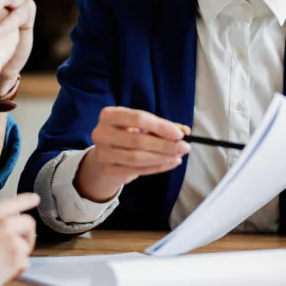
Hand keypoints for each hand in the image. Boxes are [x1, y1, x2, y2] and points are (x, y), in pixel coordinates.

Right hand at [0, 193, 39, 281]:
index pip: (16, 202)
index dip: (27, 200)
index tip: (34, 199)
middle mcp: (6, 224)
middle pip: (29, 223)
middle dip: (26, 233)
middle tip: (19, 243)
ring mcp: (14, 241)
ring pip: (26, 245)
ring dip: (20, 252)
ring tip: (5, 260)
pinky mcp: (18, 259)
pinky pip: (25, 262)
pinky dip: (17, 268)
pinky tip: (4, 269)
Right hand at [75, 107, 189, 202]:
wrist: (106, 155)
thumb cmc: (126, 135)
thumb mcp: (141, 126)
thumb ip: (162, 127)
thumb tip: (184, 131)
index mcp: (109, 115)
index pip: (138, 118)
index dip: (161, 127)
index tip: (179, 134)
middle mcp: (101, 133)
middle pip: (138, 140)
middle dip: (165, 145)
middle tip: (184, 147)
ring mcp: (102, 153)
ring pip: (137, 158)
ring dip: (162, 158)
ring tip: (178, 156)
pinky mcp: (108, 170)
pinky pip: (136, 170)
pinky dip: (157, 168)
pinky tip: (169, 163)